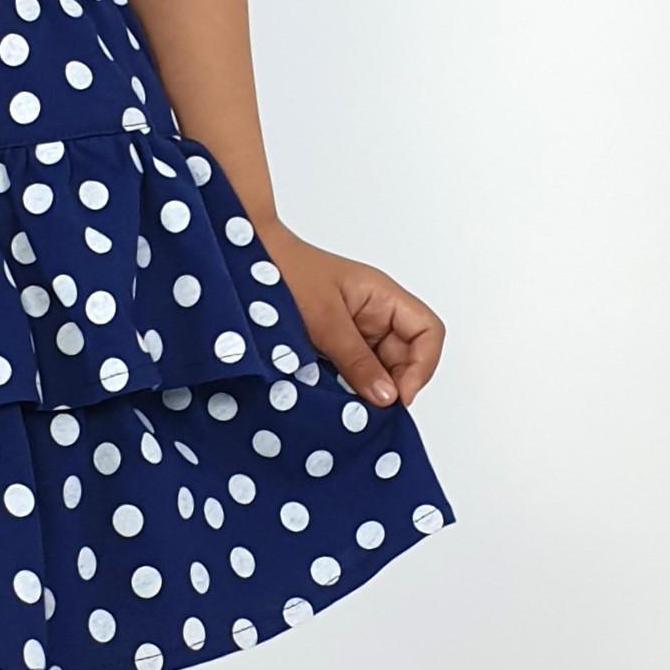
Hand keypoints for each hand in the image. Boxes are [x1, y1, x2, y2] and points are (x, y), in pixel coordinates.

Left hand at [253, 223, 444, 409]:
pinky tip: (331, 393)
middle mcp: (375, 313)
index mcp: (383, 296)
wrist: (241, 262)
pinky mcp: (334, 344)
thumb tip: (389, 397)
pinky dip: (348, 385)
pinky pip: (354, 370)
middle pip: (407, 356)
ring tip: (344, 399)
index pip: (428, 332)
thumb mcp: (324, 320)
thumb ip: (357, 359)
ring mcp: (355, 329)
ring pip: (380, 368)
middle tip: (367, 407)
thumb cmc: (284, 272)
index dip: (422, 366)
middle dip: (392, 384)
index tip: (399, 396)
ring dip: (367, 387)